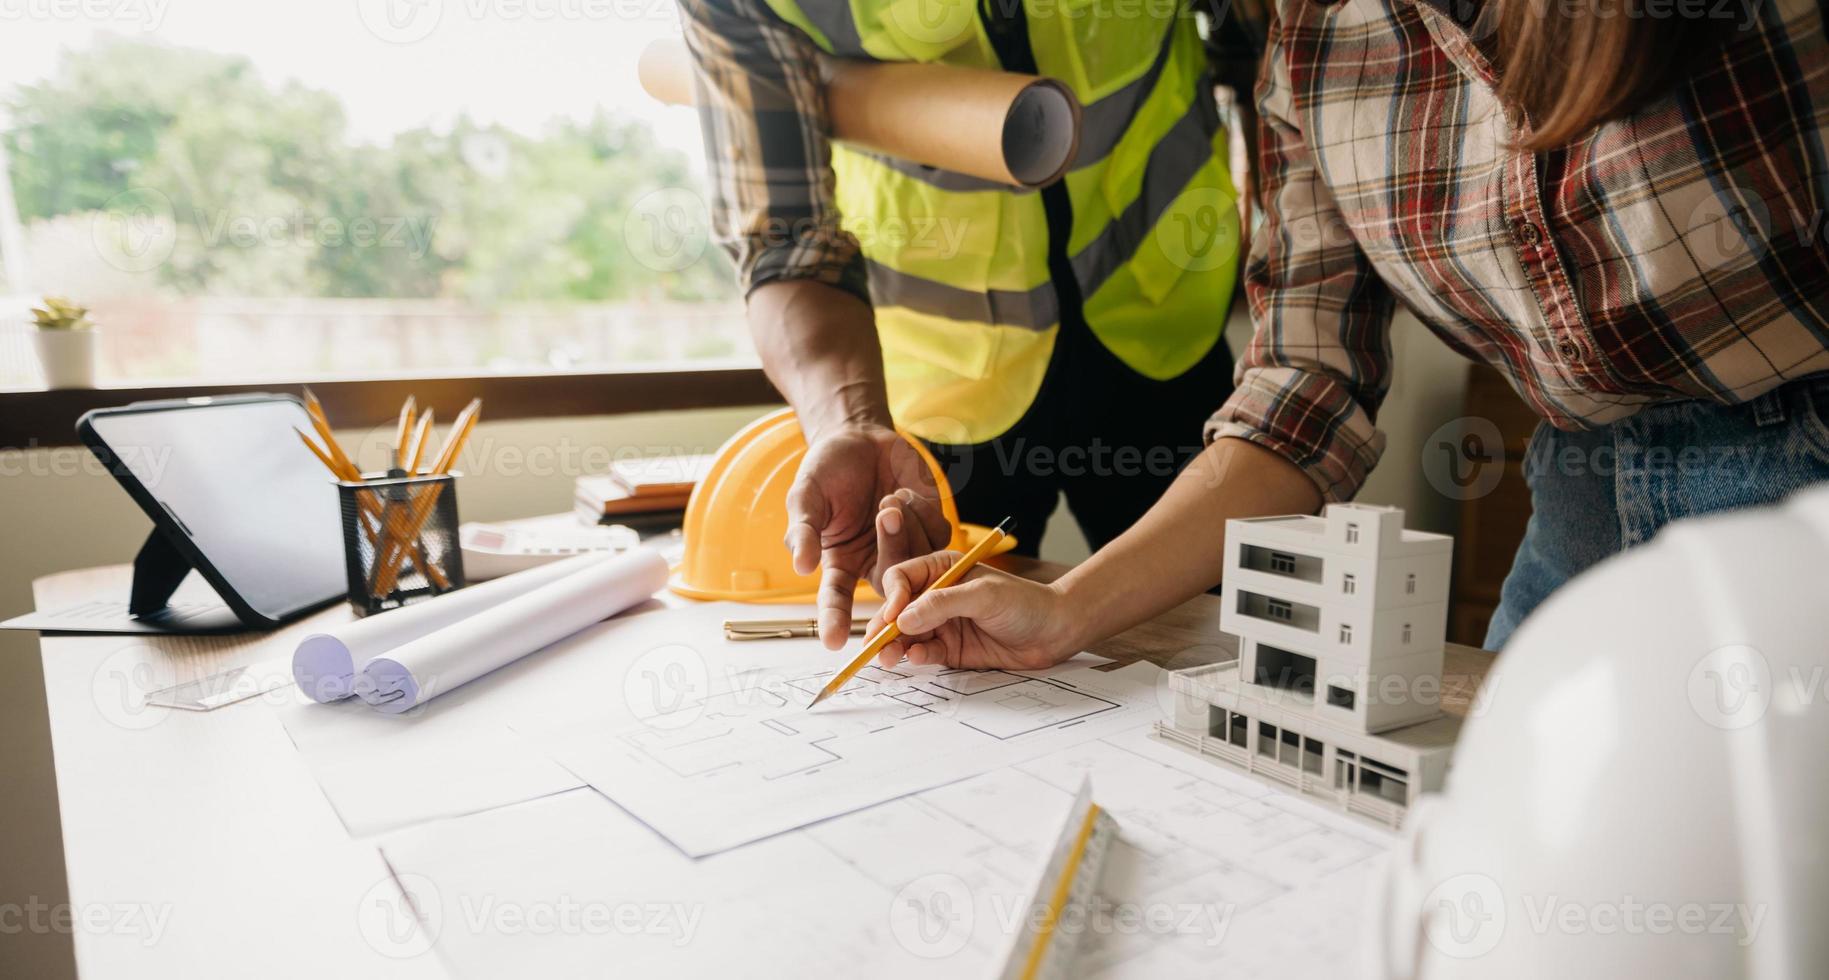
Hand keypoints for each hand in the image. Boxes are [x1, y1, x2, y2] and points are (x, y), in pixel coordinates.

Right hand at [786, 424, 951, 647]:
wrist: (859, 437)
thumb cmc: (827, 470)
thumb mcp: (806, 496)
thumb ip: (803, 530)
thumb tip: (802, 566)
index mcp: (840, 562)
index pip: (836, 600)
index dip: (835, 621)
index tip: (833, 642)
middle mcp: (873, 563)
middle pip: (890, 586)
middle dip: (893, 551)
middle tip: (885, 512)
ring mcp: (905, 548)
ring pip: (918, 562)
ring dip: (907, 528)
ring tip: (889, 498)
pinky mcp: (929, 529)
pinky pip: (937, 537)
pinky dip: (922, 513)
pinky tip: (905, 493)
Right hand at [867, 551, 1079, 670]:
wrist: (1055, 632)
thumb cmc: (1025, 603)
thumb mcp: (984, 595)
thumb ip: (943, 604)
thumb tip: (902, 619)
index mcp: (941, 569)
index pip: (902, 578)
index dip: (891, 597)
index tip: (892, 617)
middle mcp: (937, 595)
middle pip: (898, 610)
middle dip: (884, 627)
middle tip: (875, 646)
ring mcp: (942, 623)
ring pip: (906, 635)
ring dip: (894, 646)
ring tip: (888, 658)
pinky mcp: (951, 649)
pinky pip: (925, 653)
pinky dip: (917, 657)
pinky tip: (918, 659)